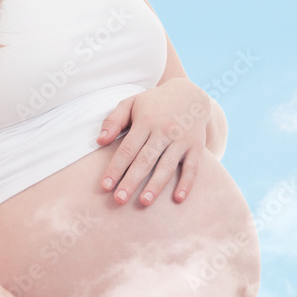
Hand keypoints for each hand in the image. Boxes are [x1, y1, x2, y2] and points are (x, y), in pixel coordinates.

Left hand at [95, 77, 212, 205]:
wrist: (191, 94)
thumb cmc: (154, 103)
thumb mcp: (132, 103)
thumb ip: (113, 120)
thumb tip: (100, 141)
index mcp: (146, 121)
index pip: (128, 148)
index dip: (116, 167)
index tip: (105, 186)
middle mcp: (164, 130)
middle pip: (145, 159)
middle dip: (131, 181)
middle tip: (119, 200)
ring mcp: (182, 139)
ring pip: (167, 165)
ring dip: (156, 185)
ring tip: (144, 202)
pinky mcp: (196, 146)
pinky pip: (192, 167)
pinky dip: (186, 183)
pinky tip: (178, 199)